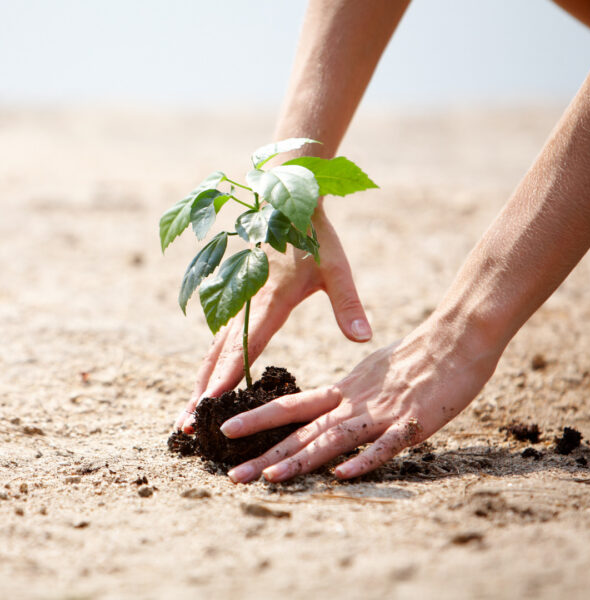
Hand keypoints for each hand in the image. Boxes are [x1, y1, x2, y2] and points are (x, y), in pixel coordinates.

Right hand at [175, 209, 371, 431]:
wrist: (284, 202)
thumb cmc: (312, 237)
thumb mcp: (336, 269)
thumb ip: (348, 305)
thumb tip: (363, 339)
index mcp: (271, 299)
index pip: (246, 345)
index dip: (227, 376)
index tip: (209, 404)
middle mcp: (246, 303)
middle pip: (218, 355)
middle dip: (201, 391)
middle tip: (184, 425)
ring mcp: (237, 301)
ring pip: (212, 349)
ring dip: (198, 380)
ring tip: (186, 412)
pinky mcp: (236, 299)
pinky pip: (218, 337)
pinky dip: (208, 363)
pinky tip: (203, 381)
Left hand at [222, 315, 500, 482]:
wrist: (455, 338)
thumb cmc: (413, 356)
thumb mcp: (370, 372)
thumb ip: (348, 393)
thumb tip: (327, 407)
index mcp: (344, 388)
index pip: (293, 405)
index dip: (258, 418)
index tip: (225, 431)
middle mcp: (355, 401)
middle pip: (304, 430)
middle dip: (267, 454)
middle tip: (232, 475)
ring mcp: (383, 412)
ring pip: (335, 438)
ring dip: (301, 459)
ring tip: (269, 477)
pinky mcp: (414, 422)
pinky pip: (386, 445)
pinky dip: (364, 460)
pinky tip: (342, 475)